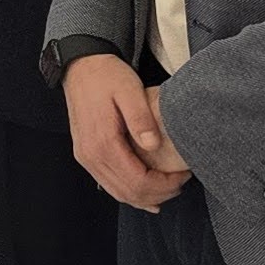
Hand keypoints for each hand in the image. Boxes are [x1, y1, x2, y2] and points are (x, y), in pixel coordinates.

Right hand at [63, 54, 189, 210]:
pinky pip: (109, 184)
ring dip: (145, 197)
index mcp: (102, 142)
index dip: (164, 185)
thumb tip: (153, 144)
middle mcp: (90, 156)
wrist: (81, 67)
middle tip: (182, 182)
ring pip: (118, 193)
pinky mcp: (86, 155)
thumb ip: (141, 118)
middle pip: (128, 192)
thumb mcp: (129, 90)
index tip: (183, 174)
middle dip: (159, 194)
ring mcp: (86, 157)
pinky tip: (146, 196)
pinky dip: (130, 194)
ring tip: (169, 188)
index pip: (137, 181)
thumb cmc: (107, 76)